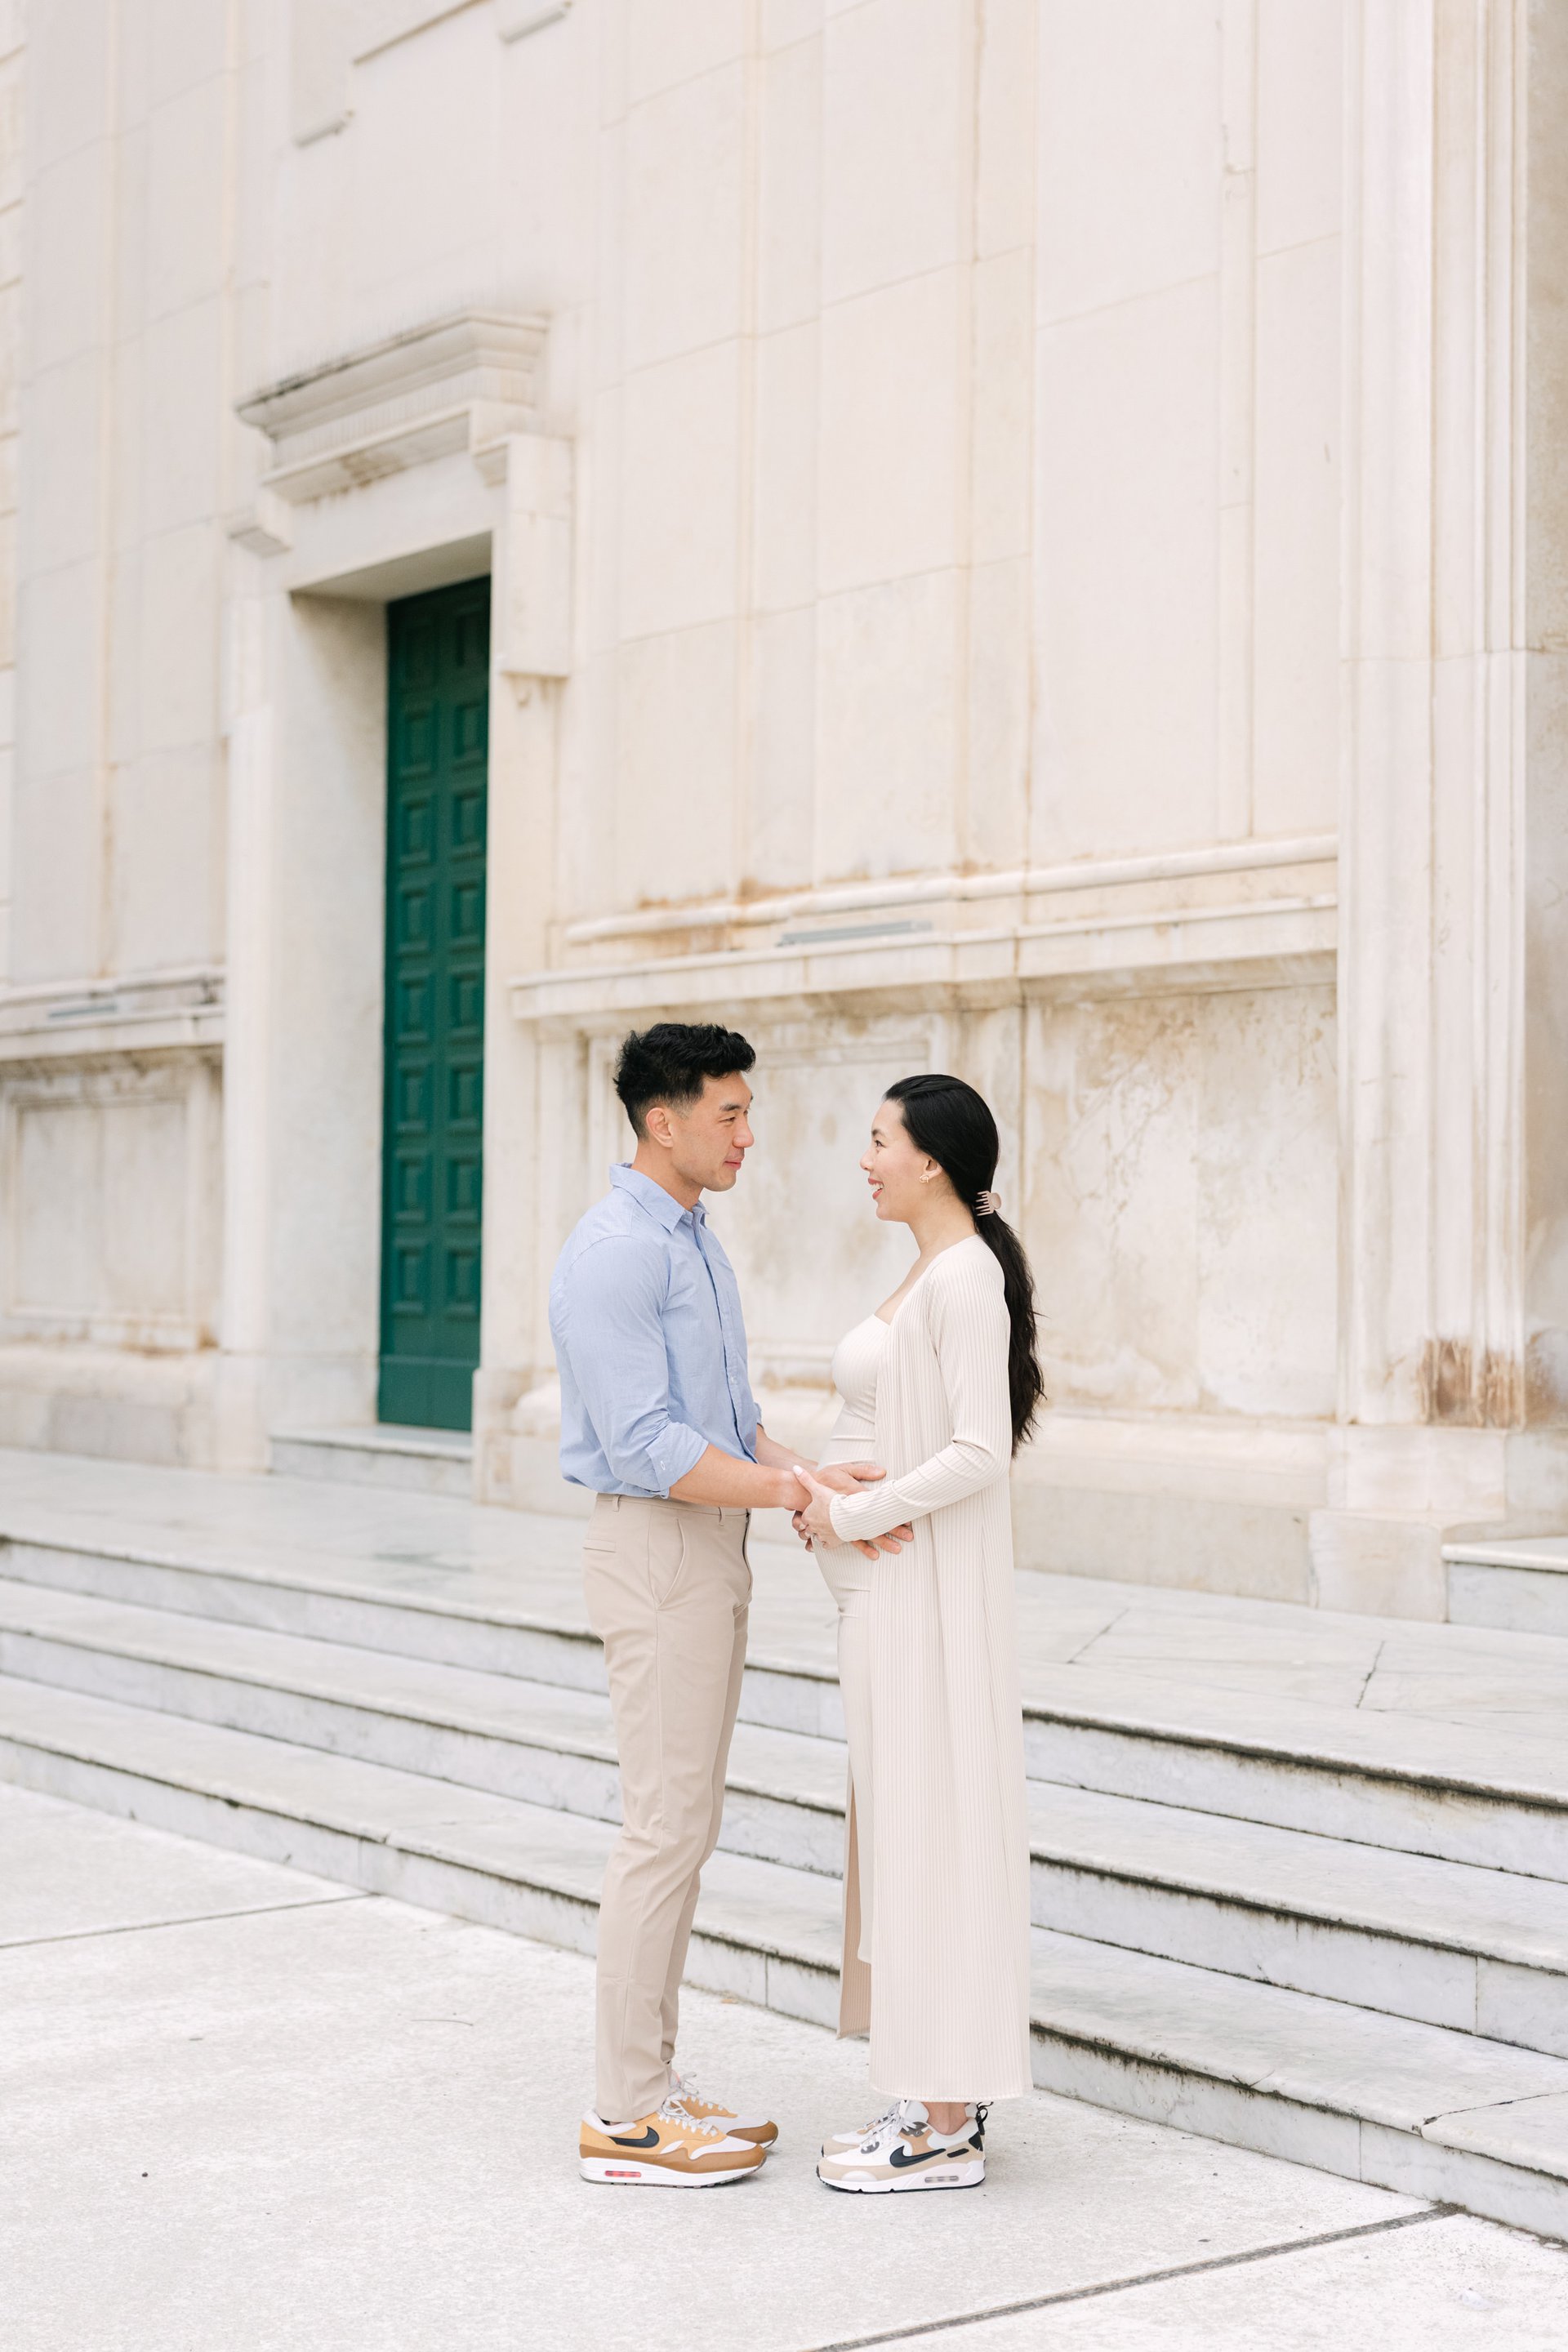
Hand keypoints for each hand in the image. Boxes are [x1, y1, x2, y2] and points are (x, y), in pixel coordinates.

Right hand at [792, 1463, 912, 1554]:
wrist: (800, 1492)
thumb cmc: (825, 1478)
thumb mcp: (843, 1469)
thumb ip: (862, 1470)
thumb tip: (883, 1471)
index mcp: (852, 1497)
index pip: (876, 1506)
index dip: (891, 1513)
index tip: (907, 1520)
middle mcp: (847, 1513)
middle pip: (873, 1525)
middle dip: (892, 1532)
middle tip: (908, 1538)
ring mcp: (841, 1524)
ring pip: (864, 1536)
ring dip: (881, 1543)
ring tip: (896, 1549)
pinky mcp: (835, 1531)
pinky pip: (850, 1542)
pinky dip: (862, 1547)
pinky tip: (873, 1554)